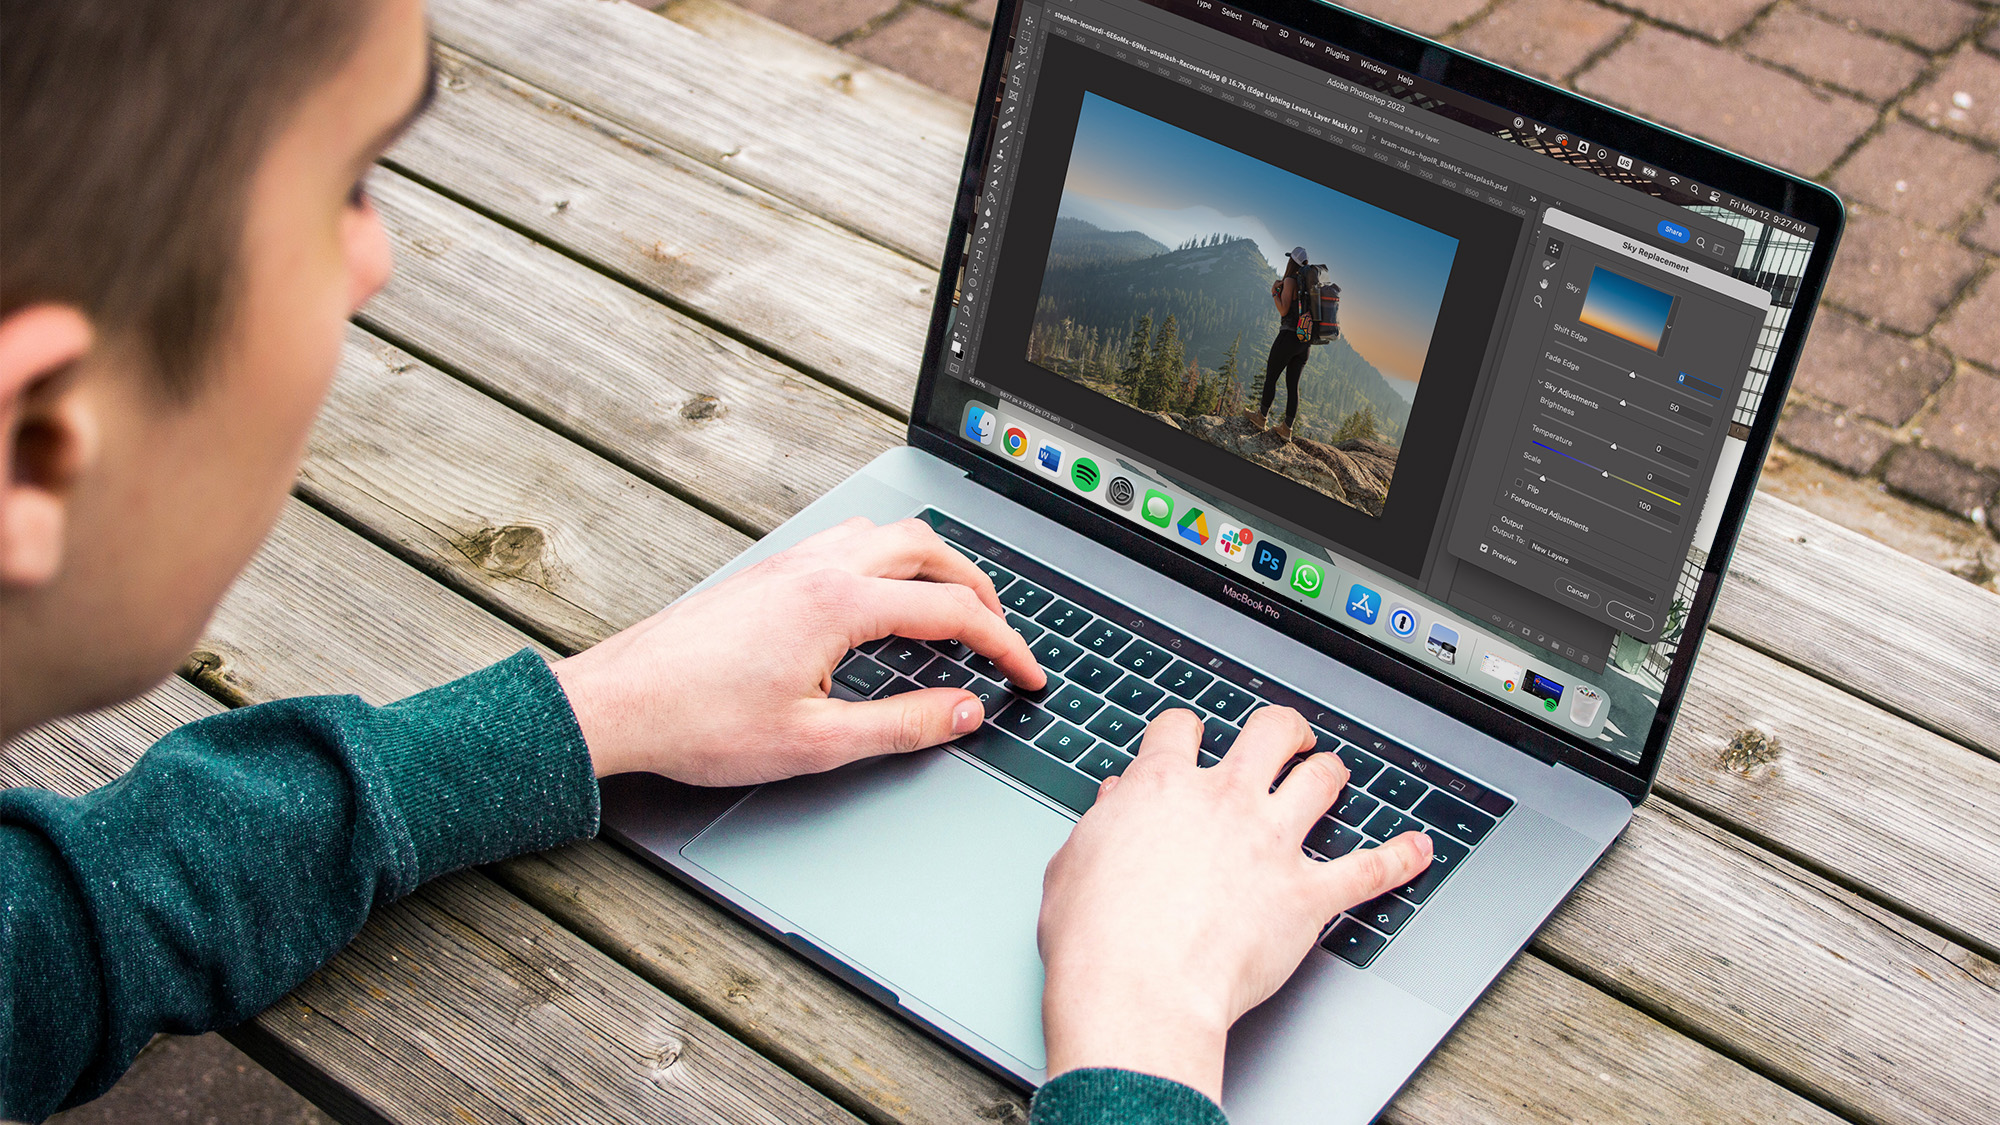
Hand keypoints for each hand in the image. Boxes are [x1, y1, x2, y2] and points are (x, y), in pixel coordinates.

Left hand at [552, 517, 1045, 783]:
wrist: (620, 703)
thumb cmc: (699, 722)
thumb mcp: (816, 743)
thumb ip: (902, 725)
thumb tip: (963, 712)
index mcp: (840, 605)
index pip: (951, 613)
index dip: (1004, 645)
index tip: (1026, 675)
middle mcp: (818, 569)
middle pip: (927, 550)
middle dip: (977, 588)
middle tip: (998, 632)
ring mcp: (789, 564)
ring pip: (884, 534)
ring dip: (931, 563)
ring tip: (948, 606)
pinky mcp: (766, 573)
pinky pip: (846, 542)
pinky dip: (886, 561)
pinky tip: (878, 599)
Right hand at [1037, 706, 1432, 1102]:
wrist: (1137, 990)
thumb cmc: (1096, 938)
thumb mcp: (1072, 863)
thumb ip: (1102, 823)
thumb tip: (1117, 802)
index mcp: (1163, 787)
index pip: (1182, 728)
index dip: (1187, 731)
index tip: (1190, 741)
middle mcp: (1225, 801)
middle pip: (1269, 732)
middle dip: (1282, 731)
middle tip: (1285, 739)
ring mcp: (1272, 844)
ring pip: (1321, 780)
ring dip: (1330, 773)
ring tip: (1331, 774)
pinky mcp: (1307, 895)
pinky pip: (1369, 869)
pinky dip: (1399, 859)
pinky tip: (1417, 850)